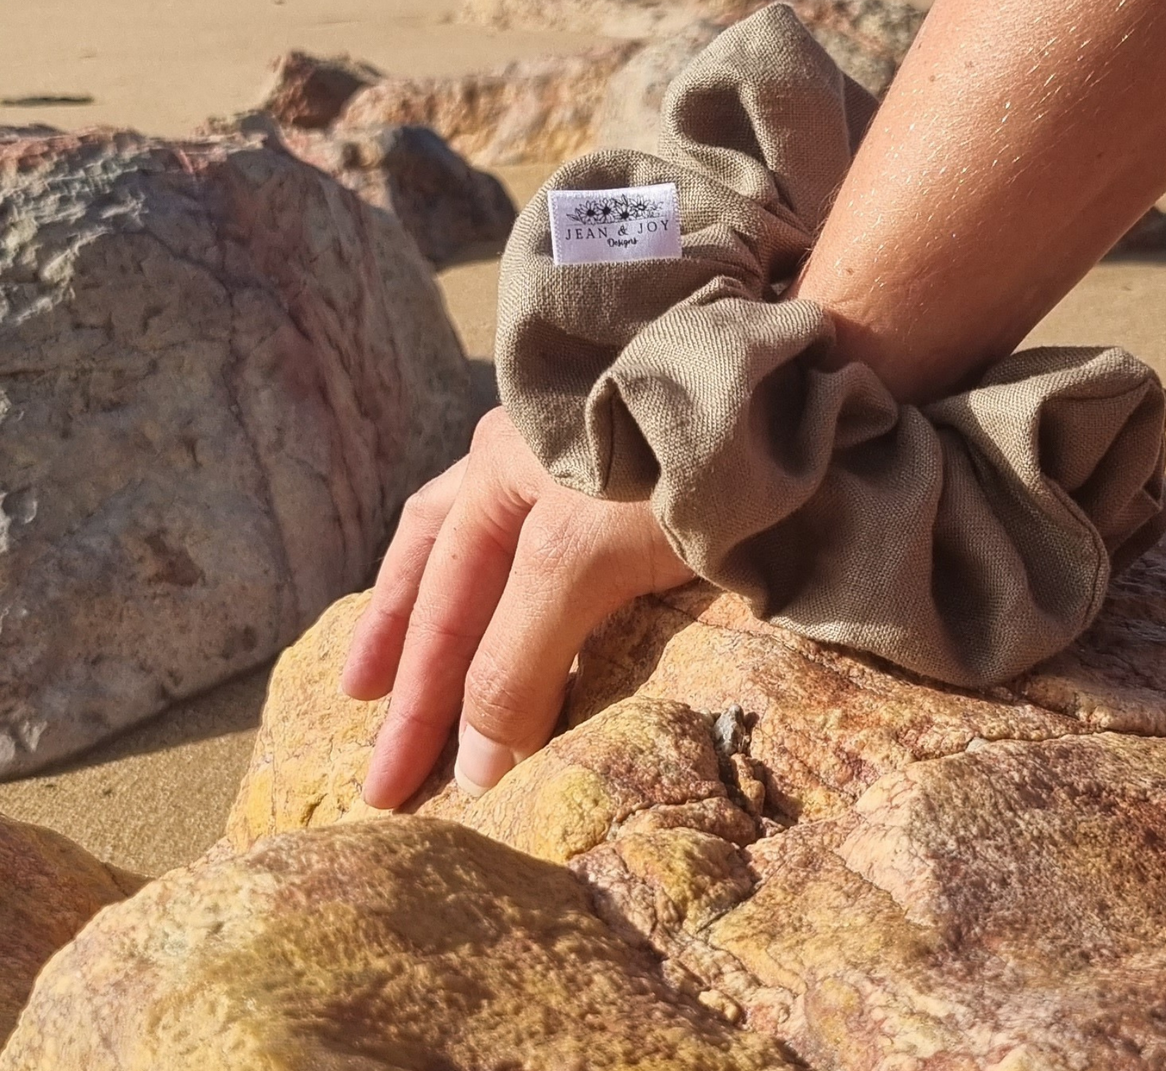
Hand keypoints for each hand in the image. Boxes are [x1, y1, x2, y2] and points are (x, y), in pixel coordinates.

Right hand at [340, 407, 692, 808]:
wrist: (778, 391)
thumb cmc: (666, 462)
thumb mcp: (577, 556)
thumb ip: (518, 656)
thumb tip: (475, 769)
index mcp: (498, 470)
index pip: (442, 605)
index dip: (420, 700)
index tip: (393, 787)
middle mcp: (523, 463)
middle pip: (446, 574)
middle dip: (408, 666)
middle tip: (373, 747)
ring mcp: (573, 470)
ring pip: (481, 549)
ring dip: (435, 619)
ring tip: (388, 677)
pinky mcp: (634, 488)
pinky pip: (543, 550)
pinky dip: (503, 592)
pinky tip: (507, 616)